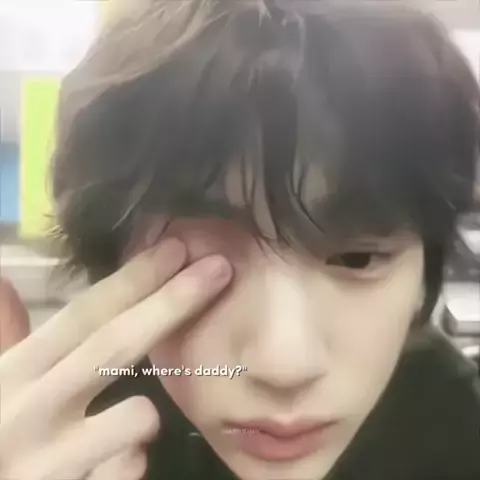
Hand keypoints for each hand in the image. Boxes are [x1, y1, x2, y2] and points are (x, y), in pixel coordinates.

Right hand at [0, 239, 231, 479]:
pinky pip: (131, 470)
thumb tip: (6, 280)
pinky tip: (112, 467)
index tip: (176, 249)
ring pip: (139, 416)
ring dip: (147, 414)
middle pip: (117, 344)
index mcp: (16, 373)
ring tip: (128, 422)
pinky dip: (131, 464)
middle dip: (173, 302)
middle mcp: (32, 411)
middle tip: (220, 268)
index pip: (84, 314)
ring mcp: (53, 462)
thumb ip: (6, 334)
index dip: (133, 279)